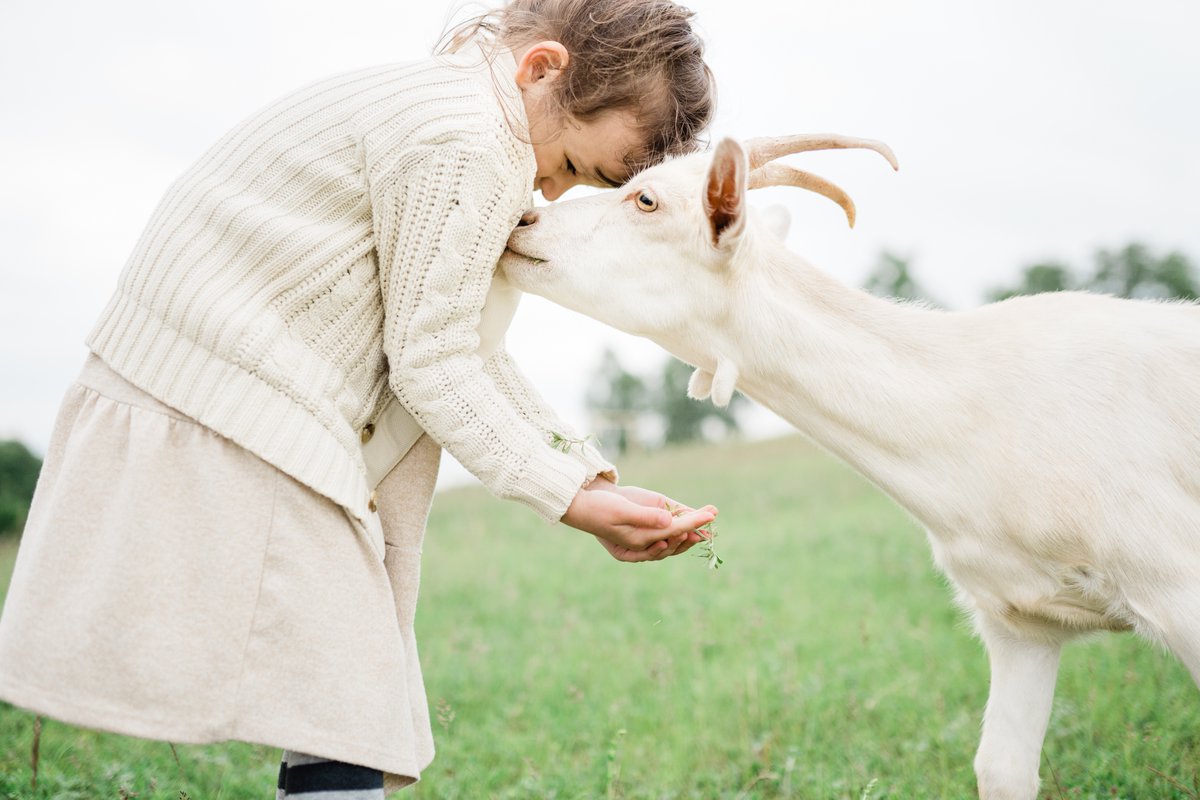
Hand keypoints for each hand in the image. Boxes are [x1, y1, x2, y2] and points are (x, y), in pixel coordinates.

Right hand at [562, 478, 716, 562]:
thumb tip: (670, 522)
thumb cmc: (599, 508)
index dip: (693, 523)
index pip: (673, 531)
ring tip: (707, 521)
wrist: (580, 508)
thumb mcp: (622, 510)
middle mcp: (643, 542)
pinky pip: (663, 536)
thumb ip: (646, 517)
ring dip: (689, 533)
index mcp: (639, 539)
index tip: (710, 514)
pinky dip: (678, 530)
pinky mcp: (640, 531)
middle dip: (695, 530)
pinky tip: (689, 525)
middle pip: (675, 540)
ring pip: (671, 541)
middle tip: (712, 517)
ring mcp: (642, 538)